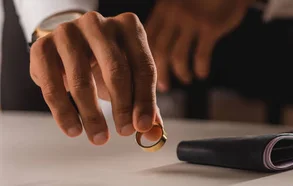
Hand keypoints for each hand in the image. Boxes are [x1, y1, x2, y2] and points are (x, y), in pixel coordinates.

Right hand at [29, 12, 162, 144]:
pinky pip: (52, 87)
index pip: (143, 67)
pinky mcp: (42, 46)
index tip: (143, 126)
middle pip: (116, 71)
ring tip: (99, 137)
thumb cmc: (106, 62)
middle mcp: (99, 24)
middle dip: (122, 107)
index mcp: (129, 27)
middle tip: (125, 132)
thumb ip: (143, 103)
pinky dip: (64, 113)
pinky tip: (74, 130)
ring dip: (92, 115)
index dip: (145, 100)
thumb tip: (152, 133)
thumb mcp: (129, 76)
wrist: (68, 44)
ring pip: (82, 82)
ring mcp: (68, 32)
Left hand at [145, 0, 253, 91]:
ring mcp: (192, 21)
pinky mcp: (210, 27)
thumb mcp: (180, 2)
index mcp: (163, 9)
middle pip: (159, 51)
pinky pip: (201, 55)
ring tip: (186, 78)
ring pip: (177, 56)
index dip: (146, 60)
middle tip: (164, 86)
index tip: (149, 73)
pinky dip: (200, 68)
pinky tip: (202, 73)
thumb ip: (168, 18)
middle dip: (160, 72)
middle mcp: (174, 14)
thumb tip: (157, 46)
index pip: (147, 40)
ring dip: (181, 72)